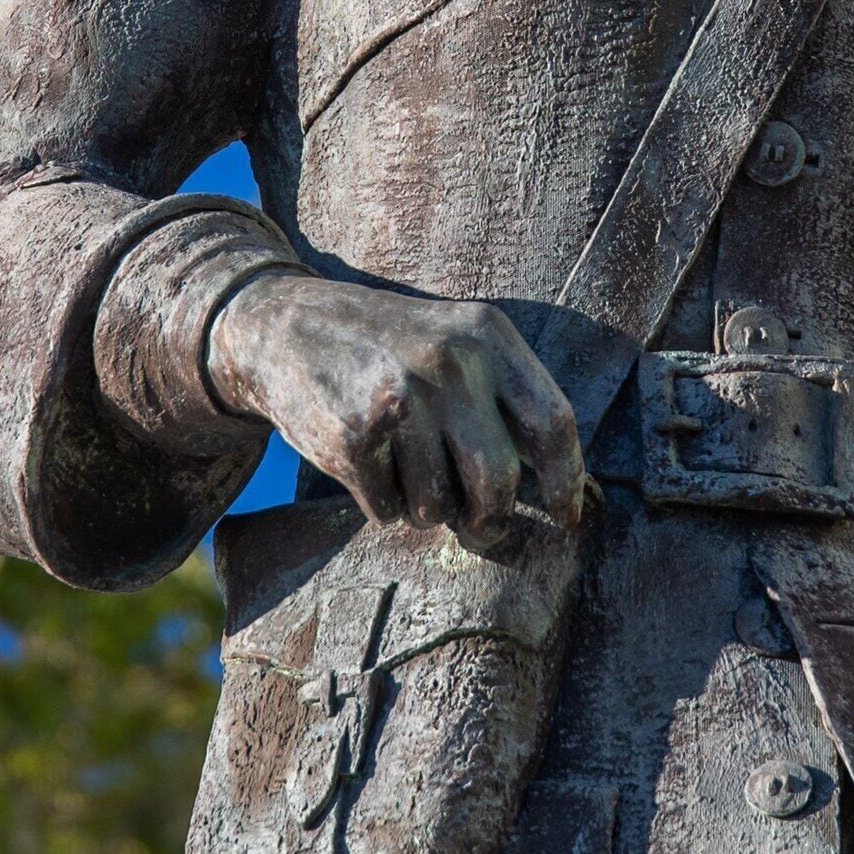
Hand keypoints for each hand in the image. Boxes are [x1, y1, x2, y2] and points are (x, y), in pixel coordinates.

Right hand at [205, 276, 587, 549]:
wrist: (285, 326)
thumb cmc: (389, 349)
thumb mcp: (457, 343)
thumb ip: (506, 399)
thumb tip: (568, 490)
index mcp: (487, 335)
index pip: (551, 423)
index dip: (566, 482)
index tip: (567, 518)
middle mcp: (448, 362)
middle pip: (499, 480)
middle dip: (491, 520)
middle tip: (480, 527)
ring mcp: (399, 397)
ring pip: (439, 505)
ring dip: (426, 508)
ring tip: (405, 468)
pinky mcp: (352, 434)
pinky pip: (389, 510)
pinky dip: (382, 504)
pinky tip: (369, 465)